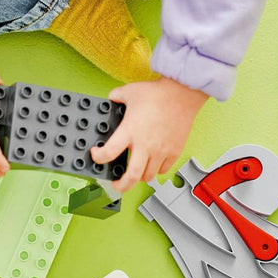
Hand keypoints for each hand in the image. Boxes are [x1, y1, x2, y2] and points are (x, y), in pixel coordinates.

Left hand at [91, 76, 207, 190]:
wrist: (182, 94)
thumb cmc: (158, 93)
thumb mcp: (129, 92)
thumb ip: (116, 97)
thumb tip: (111, 99)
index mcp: (130, 131)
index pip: (109, 152)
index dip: (98, 157)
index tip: (96, 155)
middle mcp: (145, 144)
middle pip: (131, 177)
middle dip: (121, 185)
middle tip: (116, 184)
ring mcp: (161, 150)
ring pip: (148, 176)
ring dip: (139, 176)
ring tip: (135, 171)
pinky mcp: (174, 151)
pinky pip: (164, 170)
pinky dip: (157, 170)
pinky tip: (153, 163)